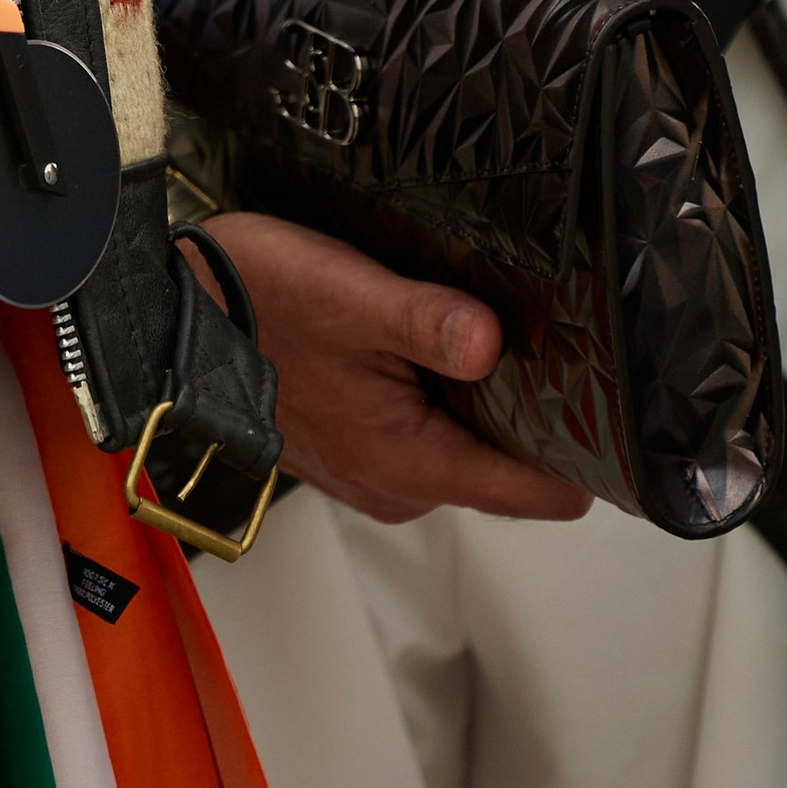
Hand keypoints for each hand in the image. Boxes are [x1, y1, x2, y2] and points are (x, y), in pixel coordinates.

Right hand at [201, 209, 588, 524]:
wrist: (170, 313)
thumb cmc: (251, 302)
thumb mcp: (348, 293)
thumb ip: (427, 321)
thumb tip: (495, 339)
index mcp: (409, 463)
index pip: (537, 493)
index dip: (584, 459)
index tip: (617, 415)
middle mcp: (395, 486)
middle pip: (503, 468)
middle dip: (528, 418)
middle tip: (549, 347)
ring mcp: (369, 475)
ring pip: (459, 450)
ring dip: (476, 406)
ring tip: (485, 338)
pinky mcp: (348, 452)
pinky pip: (418, 439)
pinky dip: (432, 403)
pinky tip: (424, 350)